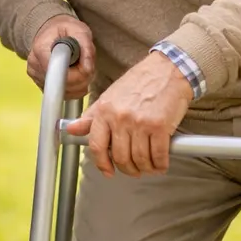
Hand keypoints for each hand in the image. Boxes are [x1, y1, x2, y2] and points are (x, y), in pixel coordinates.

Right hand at [27, 14, 95, 99]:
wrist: (51, 32)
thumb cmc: (65, 30)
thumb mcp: (79, 30)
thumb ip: (86, 47)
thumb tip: (88, 69)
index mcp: (40, 49)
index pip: (59, 73)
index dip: (78, 75)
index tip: (86, 67)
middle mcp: (34, 65)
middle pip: (62, 86)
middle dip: (81, 79)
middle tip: (86, 65)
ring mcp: (35, 76)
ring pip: (64, 93)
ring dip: (79, 85)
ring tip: (80, 69)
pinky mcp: (40, 84)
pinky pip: (61, 95)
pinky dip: (74, 89)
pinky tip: (75, 76)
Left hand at [65, 52, 191, 177]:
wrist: (168, 69)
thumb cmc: (140, 82)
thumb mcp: (110, 96)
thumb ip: (91, 116)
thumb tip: (72, 129)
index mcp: (105, 110)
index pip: (96, 145)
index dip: (102, 164)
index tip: (108, 171)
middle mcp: (120, 117)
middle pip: (120, 157)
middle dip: (128, 169)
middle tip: (134, 169)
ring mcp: (140, 123)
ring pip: (139, 159)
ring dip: (145, 168)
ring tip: (148, 166)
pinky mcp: (160, 127)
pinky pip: (158, 156)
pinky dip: (160, 165)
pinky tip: (160, 163)